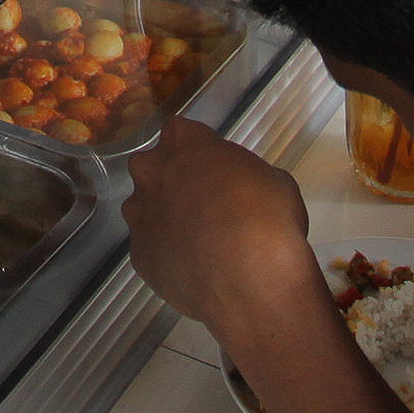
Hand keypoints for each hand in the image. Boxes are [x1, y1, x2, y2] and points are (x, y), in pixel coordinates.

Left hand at [124, 120, 324, 342]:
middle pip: (152, 167)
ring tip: (199, 240)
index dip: (197, 150)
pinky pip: (151, 248)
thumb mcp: (275, 180)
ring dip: (165, 218)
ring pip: (145, 209)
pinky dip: (167, 254)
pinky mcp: (139, 255)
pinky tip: (193, 266)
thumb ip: (244, 174)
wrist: (249, 281)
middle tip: (203, 202)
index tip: (212, 166)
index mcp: (184, 142)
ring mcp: (140, 215)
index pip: (179, 131)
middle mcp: (152, 173)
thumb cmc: (267, 220)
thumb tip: (242, 188)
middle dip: (171, 180)